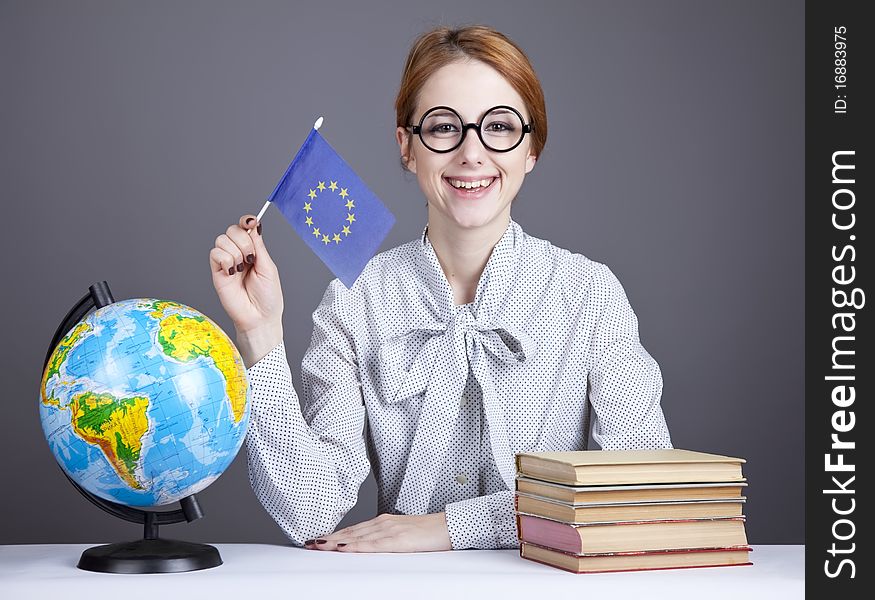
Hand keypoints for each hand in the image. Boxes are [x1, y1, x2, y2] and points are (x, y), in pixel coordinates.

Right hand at [209, 215, 283, 365]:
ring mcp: (227, 262)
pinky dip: (225, 260)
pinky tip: (232, 273)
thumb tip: (254, 225)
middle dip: (243, 241)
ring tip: (242, 269)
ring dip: (235, 253)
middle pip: (232, 230)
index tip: (251, 221)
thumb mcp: (268, 267)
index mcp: (253, 250)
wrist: (259, 317)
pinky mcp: (217, 271)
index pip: (245, 228)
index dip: (246, 221)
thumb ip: (258, 246)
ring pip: (222, 240)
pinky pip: (215, 254)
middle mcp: (239, 253)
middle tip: (251, 259)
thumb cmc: (268, 296)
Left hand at [304, 513, 451, 552]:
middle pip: (350, 532)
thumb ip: (386, 539)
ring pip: (357, 536)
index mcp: (384, 522)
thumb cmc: (430, 533)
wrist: (450, 527)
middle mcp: (384, 523)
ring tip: (319, 546)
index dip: (334, 535)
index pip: (354, 530)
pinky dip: (356, 545)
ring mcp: (390, 530)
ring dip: (336, 541)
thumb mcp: (403, 534)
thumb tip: (370, 548)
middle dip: (329, 538)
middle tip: (309, 543)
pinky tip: (344, 548)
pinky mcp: (398, 540)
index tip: (318, 540)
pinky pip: (373, 544)